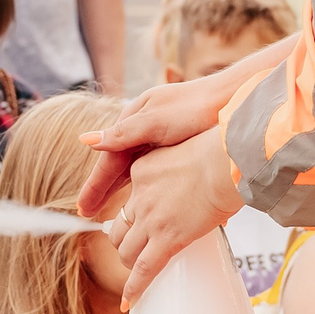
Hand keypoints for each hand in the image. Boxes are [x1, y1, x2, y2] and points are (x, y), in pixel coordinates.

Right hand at [77, 67, 245, 216]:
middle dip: (102, 190)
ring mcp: (158, 138)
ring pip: (132, 170)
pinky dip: (142, 185)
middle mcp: (141, 129)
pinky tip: (141, 198)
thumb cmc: (194, 106)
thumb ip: (122, 134)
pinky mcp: (175, 146)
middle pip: (117, 166)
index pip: (108, 159)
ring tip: (111, 212)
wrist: (231, 99)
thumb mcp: (155, 122)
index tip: (83, 206)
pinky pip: (151, 170)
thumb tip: (86, 141)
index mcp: (132, 120)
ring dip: (120, 190)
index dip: (95, 185)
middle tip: (88, 213)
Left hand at [102, 125, 242, 307]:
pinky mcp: (167, 238)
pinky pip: (144, 269)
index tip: (137, 223)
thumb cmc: (218, 152)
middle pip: (119, 228)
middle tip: (136, 250)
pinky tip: (130, 301)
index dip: (132, 216)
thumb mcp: (184, 146)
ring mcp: (151, 219)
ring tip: (138, 272)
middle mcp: (140, 196)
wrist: (227, 161)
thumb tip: (195, 181)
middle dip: (125, 242)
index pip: (129, 199)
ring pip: (127, 251)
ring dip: (130, 264)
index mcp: (142, 171)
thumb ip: (179, 165)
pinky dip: (135, 288)